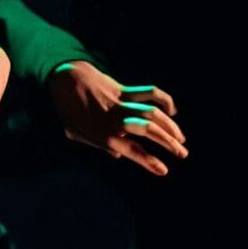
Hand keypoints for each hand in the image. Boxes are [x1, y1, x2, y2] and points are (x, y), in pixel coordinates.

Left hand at [47, 61, 185, 175]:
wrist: (65, 78)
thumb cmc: (67, 110)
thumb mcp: (76, 134)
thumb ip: (99, 146)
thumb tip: (119, 155)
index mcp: (103, 134)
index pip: (132, 151)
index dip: (149, 162)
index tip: (164, 170)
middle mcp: (115, 119)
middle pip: (148, 130)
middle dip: (168, 142)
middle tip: (182, 153)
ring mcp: (121, 103)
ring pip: (152, 112)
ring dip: (170, 125)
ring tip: (181, 139)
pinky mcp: (124, 90)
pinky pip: (149, 92)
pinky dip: (163, 100)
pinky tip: (172, 111)